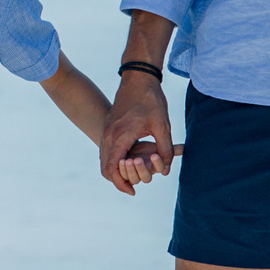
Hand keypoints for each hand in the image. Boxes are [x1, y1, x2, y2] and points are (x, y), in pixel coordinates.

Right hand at [99, 72, 172, 194]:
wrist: (137, 77)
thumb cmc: (150, 99)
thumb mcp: (162, 125)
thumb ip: (164, 148)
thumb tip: (165, 169)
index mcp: (120, 136)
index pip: (111, 168)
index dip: (120, 184)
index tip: (132, 192)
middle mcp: (108, 135)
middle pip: (105, 168)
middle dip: (118, 180)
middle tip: (132, 187)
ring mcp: (106, 130)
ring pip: (104, 159)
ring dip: (115, 170)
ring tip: (132, 176)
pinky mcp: (108, 126)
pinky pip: (106, 150)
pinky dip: (114, 160)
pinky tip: (129, 161)